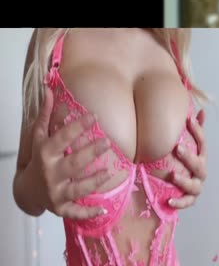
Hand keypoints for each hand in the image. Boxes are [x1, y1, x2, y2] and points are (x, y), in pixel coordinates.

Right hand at [27, 86, 113, 218]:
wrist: (25, 192)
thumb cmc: (37, 160)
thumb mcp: (38, 138)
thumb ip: (45, 116)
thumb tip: (49, 90)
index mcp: (45, 154)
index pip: (61, 139)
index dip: (76, 127)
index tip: (93, 116)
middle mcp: (51, 174)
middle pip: (72, 164)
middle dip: (89, 154)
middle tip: (106, 142)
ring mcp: (56, 192)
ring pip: (77, 188)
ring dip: (93, 182)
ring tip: (109, 172)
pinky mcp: (61, 208)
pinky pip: (75, 211)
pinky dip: (87, 212)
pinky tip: (102, 209)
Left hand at [168, 109, 206, 209]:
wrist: (180, 189)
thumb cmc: (183, 163)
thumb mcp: (188, 146)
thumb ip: (194, 131)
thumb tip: (200, 110)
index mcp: (201, 157)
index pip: (203, 143)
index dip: (198, 131)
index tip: (188, 120)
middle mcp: (201, 172)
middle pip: (199, 164)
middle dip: (189, 156)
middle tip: (177, 147)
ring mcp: (196, 186)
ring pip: (194, 185)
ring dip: (184, 180)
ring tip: (173, 175)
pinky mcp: (190, 199)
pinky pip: (187, 202)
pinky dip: (179, 202)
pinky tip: (169, 201)